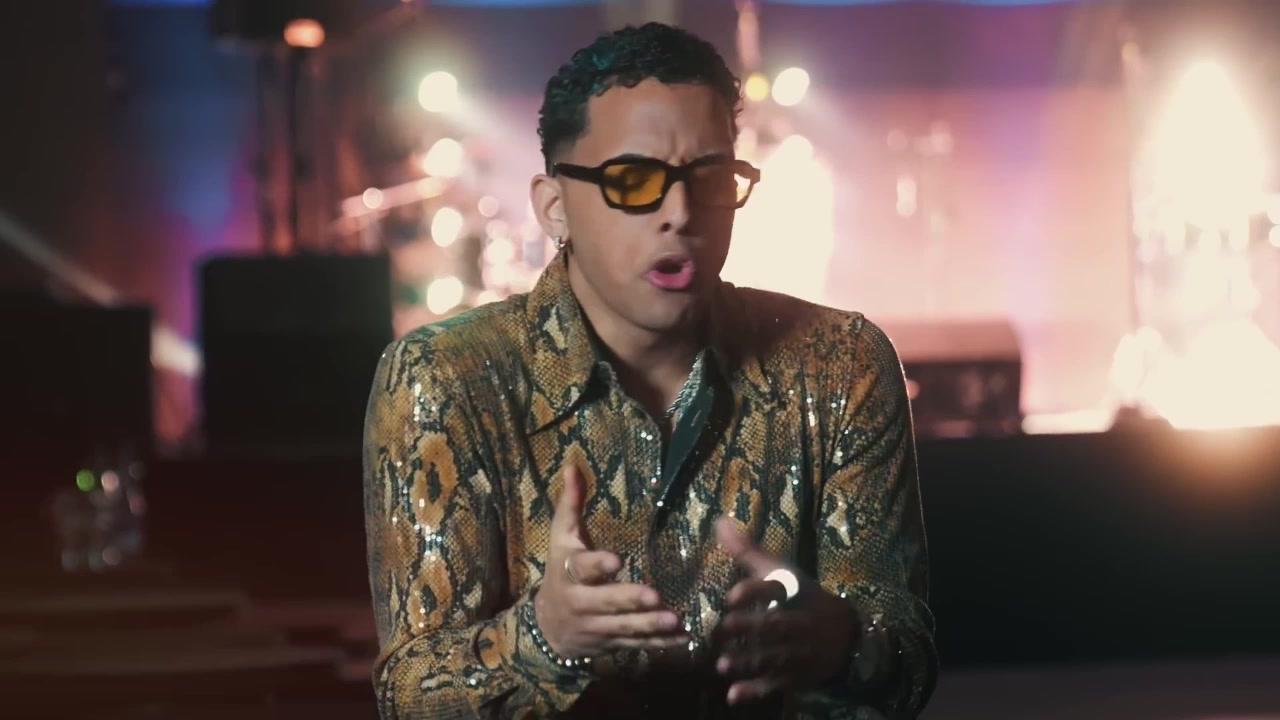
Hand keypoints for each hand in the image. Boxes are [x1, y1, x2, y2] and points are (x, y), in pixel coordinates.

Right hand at [533, 465, 689, 657]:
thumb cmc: (561, 571)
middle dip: (629, 600)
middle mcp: (580, 603)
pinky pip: (637, 646)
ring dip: (649, 626)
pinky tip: (684, 639)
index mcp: (569, 573)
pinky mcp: (612, 644)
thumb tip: (573, 463)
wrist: (547, 626)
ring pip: (623, 628)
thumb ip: (571, 504)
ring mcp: (597, 627)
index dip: (597, 565)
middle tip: (655, 596)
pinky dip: (660, 645)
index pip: (581, 568)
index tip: (617, 560)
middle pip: (605, 602)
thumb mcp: (562, 537)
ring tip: (674, 620)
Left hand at [713, 518, 854, 704]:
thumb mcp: (781, 572)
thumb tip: (718, 521)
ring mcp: (799, 652)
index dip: (755, 592)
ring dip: (748, 663)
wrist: (847, 636)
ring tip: (721, 666)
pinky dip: (756, 692)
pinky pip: (776, 685)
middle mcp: (798, 623)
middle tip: (721, 629)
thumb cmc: (802, 598)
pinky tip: (733, 695)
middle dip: (749, 629)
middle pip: (775, 626)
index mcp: (793, 594)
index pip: (776, 589)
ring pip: (774, 658)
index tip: (731, 595)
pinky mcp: (796, 676)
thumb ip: (748, 551)